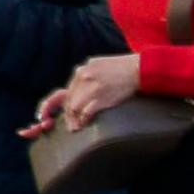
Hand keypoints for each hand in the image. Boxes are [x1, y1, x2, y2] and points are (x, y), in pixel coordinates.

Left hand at [25, 55, 143, 135]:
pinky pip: (86, 112)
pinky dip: (83, 120)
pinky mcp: (101, 96)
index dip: (55, 105)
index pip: (66, 91)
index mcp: (84, 69)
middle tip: (70, 127)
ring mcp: (92, 86)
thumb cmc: (126, 69)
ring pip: (74, 107)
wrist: (142, 69)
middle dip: (67, 116)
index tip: (51, 116)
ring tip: (76, 128)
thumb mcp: (102, 65)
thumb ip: (90, 74)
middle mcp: (84, 76)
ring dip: (73, 120)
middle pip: (69, 100)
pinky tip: (84, 124)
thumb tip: (82, 86)